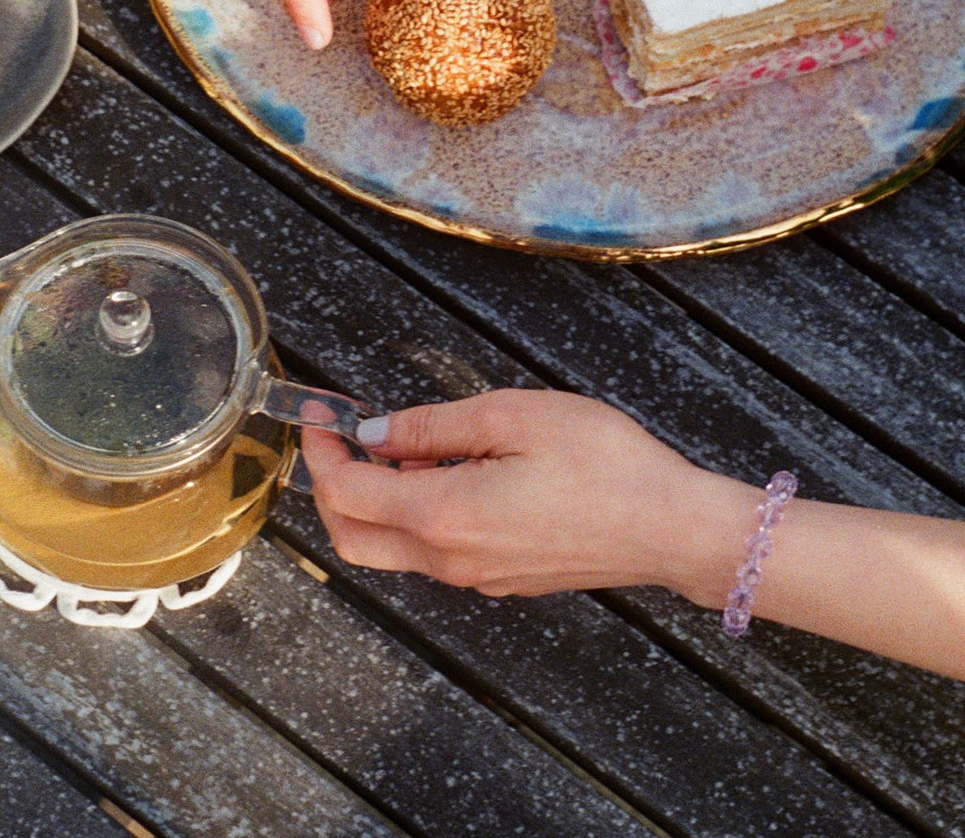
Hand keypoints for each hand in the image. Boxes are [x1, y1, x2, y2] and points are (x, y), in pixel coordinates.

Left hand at [304, 389, 741, 596]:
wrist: (670, 525)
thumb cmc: (602, 462)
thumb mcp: (513, 416)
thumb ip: (433, 428)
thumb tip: (375, 433)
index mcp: (443, 517)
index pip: (346, 495)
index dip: (320, 451)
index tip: (319, 413)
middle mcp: (449, 560)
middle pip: (353, 538)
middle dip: (330, 487)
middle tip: (337, 435)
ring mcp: (476, 577)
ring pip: (391, 549)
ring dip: (375, 500)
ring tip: (400, 442)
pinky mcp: (502, 578)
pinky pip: (433, 553)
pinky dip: (414, 513)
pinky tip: (444, 470)